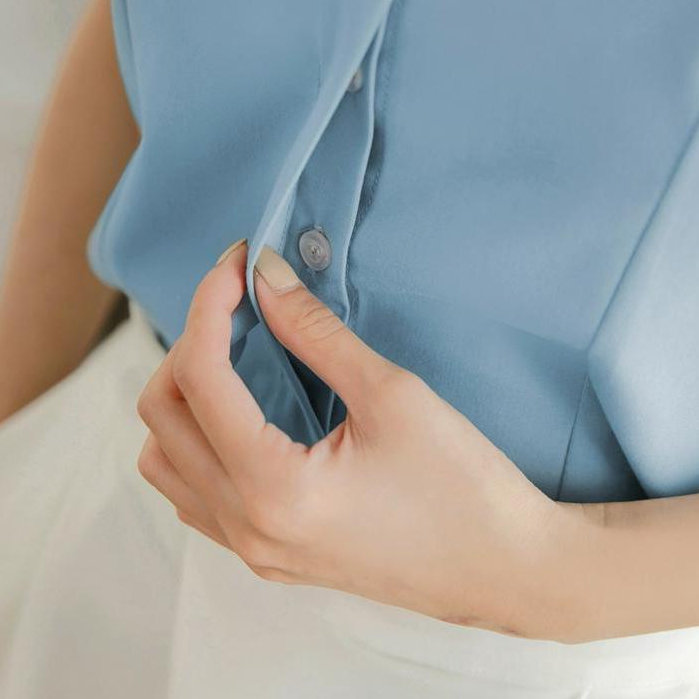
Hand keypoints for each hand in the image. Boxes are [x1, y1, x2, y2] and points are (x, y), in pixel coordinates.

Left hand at [136, 240, 570, 640]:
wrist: (504, 568)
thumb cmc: (463, 485)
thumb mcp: (393, 395)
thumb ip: (316, 332)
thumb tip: (267, 275)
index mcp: (274, 490)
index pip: (201, 377)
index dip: (209, 305)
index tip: (238, 263)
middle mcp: (247, 527)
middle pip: (162, 418)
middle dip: (189, 345)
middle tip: (238, 307)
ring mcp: (253, 550)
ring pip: (165, 461)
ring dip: (184, 398)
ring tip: (233, 359)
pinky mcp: (269, 556)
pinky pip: (194, 496)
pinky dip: (197, 443)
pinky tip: (241, 416)